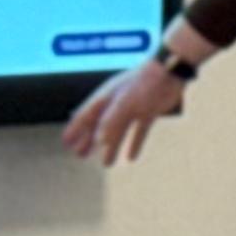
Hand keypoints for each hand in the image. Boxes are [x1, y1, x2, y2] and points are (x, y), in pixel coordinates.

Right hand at [62, 57, 186, 164]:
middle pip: (99, 125)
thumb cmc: (144, 83)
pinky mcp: (149, 111)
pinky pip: (138, 131)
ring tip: (106, 163)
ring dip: (111, 147)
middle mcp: (117, 103)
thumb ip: (112, 120)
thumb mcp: (125, 102)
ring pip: (118, 131)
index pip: (86, 115)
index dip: (76, 129)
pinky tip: (131, 157)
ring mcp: (133, 108)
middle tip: (80, 155)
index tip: (66, 142)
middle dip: (89, 141)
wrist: (169, 72)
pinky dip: (134, 144)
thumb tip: (100, 140)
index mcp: (106, 97)